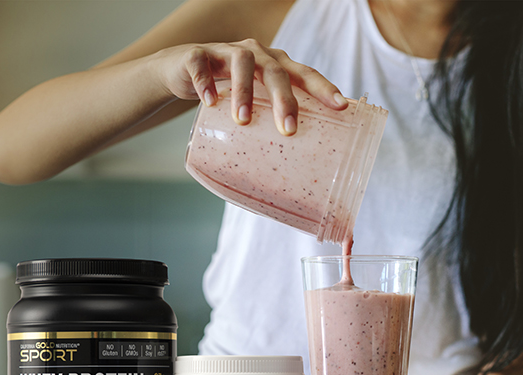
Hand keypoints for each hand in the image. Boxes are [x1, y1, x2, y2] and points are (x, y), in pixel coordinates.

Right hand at [154, 39, 347, 134]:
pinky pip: (201, 65)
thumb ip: (270, 123)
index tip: (340, 106)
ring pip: (241, 64)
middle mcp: (256, 54)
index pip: (304, 73)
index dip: (323, 87)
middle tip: (288, 129)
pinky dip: (206, 82)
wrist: (182, 69)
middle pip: (276, 71)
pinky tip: (210, 101)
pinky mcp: (197, 55)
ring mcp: (226, 51)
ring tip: (243, 120)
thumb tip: (292, 174)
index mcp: (275, 65)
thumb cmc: (229, 90)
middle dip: (284, 99)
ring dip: (244, 91)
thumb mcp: (254, 102)